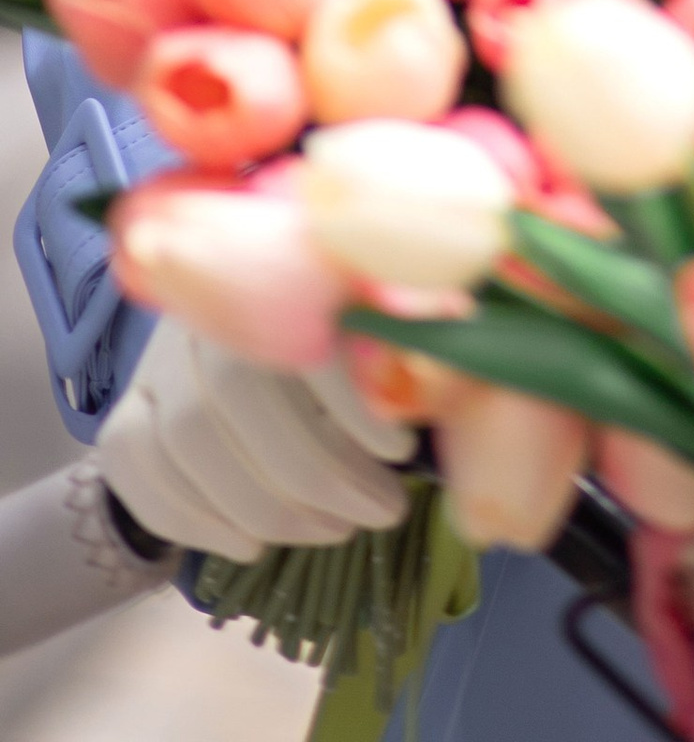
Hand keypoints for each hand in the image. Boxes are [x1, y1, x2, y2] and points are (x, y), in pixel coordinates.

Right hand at [95, 325, 416, 557]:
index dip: (350, 401)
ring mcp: (158, 358)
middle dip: (316, 474)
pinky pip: (136, 466)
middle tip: (382, 511)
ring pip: (187, 437)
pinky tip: (251, 546)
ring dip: (264, 504)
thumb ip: (398, 345)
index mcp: (278, 269)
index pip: (299, 334)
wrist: (248, 309)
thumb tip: (442, 385)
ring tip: (335, 531)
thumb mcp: (379, 323)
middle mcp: (208, 306)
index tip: (402, 449)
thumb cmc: (342, 325)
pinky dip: (192, 518)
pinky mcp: (128, 406)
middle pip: (239, 396)